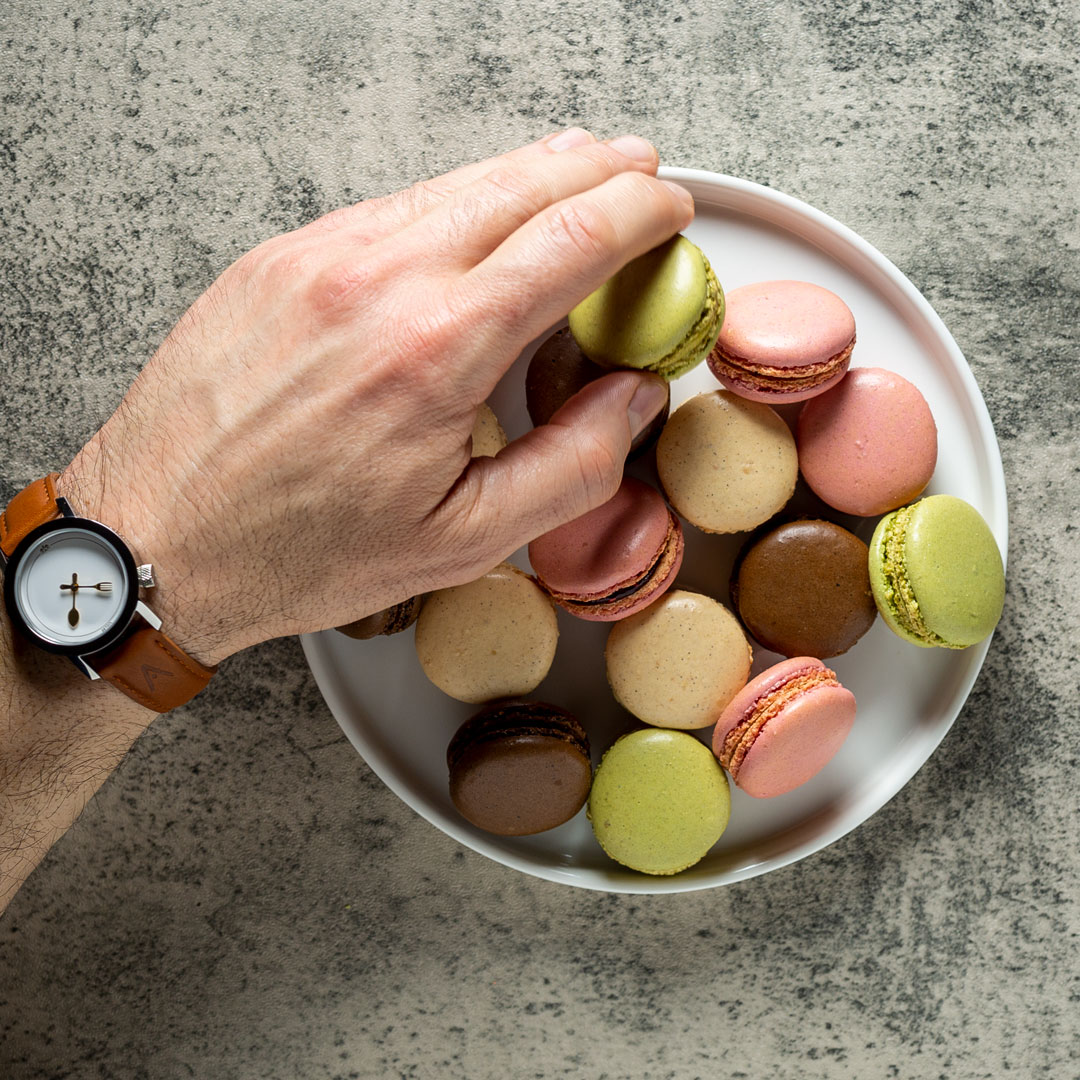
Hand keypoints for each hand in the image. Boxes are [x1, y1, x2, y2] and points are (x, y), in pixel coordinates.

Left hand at [58, 129, 690, 665]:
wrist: (159, 536)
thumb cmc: (301, 549)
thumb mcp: (463, 540)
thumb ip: (572, 464)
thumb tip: (634, 397)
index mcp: (437, 347)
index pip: (573, 236)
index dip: (640, 209)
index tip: (670, 208)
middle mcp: (377, 278)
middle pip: (520, 183)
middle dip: (599, 167)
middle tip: (641, 167)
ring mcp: (319, 255)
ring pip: (452, 183)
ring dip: (526, 175)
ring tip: (573, 174)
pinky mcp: (277, 258)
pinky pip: (388, 207)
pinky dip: (451, 200)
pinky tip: (471, 218)